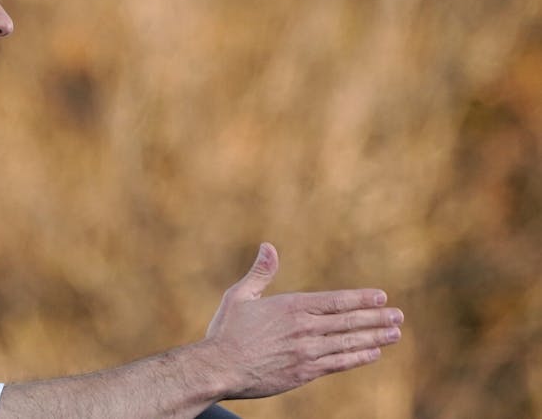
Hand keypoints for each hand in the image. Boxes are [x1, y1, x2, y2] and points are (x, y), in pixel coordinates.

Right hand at [203, 243, 403, 399]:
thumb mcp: (240, 296)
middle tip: (398, 316)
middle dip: (376, 317)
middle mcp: (304, 328)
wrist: (219, 368)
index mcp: (291, 307)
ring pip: (348, 343)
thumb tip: (268, 246)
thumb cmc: (226, 332)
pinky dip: (357, 357)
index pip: (335, 301)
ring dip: (374, 337)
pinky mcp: (304, 372)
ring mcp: (306, 351)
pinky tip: (372, 353)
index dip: (361, 299)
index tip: (381, 297)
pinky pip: (338, 363)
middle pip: (348, 321)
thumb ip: (260, 273)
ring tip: (394, 333)